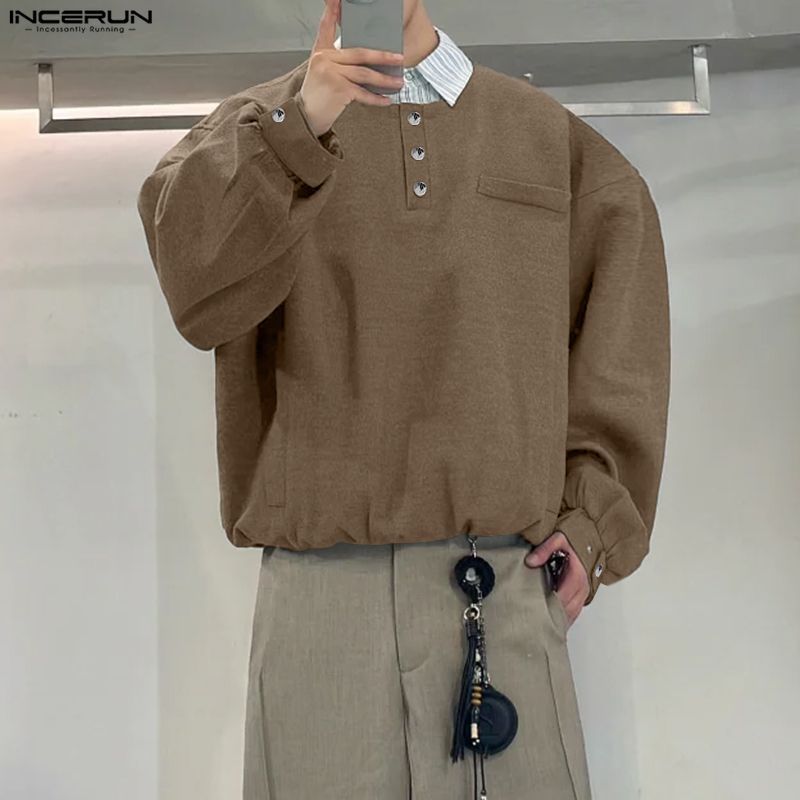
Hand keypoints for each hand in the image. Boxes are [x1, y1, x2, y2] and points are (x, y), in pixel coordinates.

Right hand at [300, 0, 405, 136]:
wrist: (305, 117)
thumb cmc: (316, 96)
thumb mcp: (321, 72)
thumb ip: (336, 61)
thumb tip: (364, 61)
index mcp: (320, 52)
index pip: (326, 27)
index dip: (332, 11)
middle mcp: (324, 59)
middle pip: (359, 53)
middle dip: (382, 57)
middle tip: (399, 58)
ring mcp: (331, 73)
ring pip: (364, 74)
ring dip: (384, 80)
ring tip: (398, 82)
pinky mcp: (338, 89)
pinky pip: (362, 93)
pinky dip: (376, 99)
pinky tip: (386, 100)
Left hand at [524, 530, 589, 627]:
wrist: (588, 544)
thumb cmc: (573, 542)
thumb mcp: (558, 539)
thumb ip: (545, 549)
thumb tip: (531, 561)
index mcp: (577, 577)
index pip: (561, 598)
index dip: (546, 605)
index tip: (531, 608)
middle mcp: (582, 590)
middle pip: (565, 612)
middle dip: (549, 616)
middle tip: (530, 618)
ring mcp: (582, 596)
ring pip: (569, 616)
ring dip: (555, 620)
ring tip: (537, 622)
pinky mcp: (581, 599)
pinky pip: (572, 615)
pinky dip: (561, 620)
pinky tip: (549, 621)